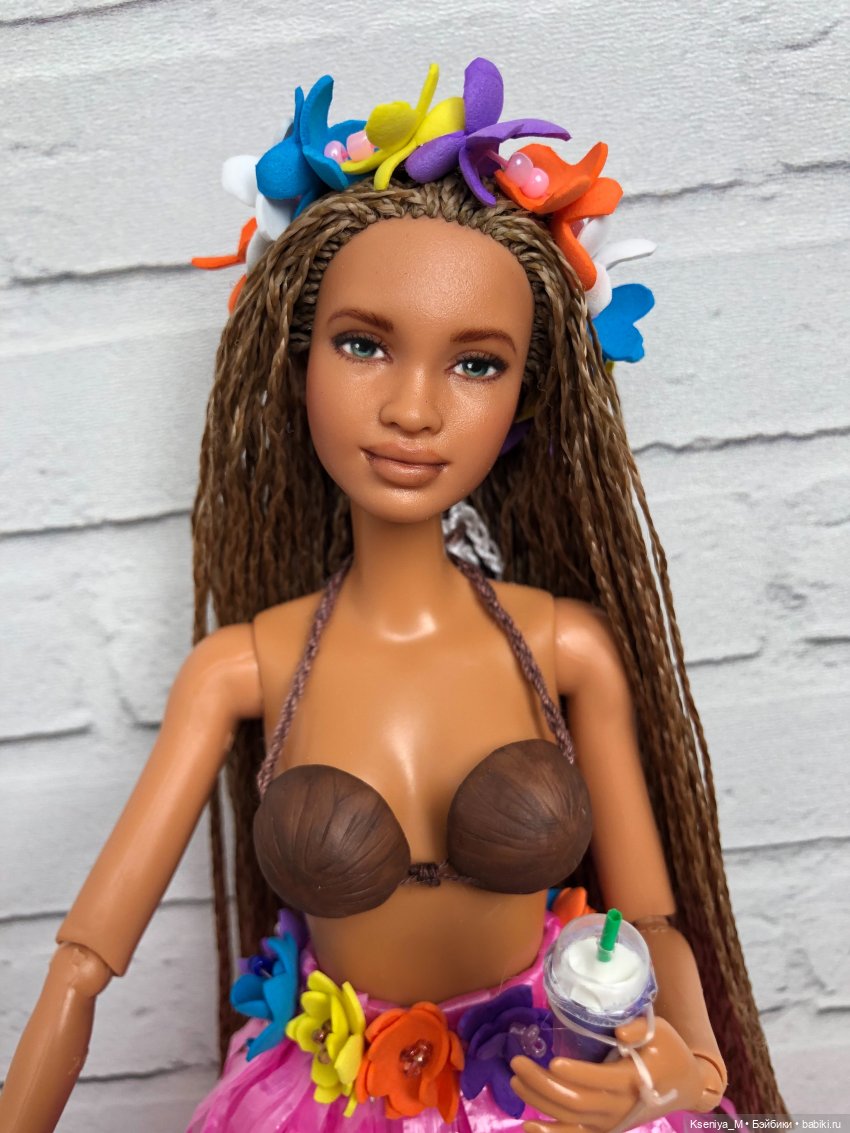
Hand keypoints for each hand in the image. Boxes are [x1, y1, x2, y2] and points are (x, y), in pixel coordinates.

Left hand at [510, 1016, 707, 1132]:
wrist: (684, 1085)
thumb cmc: (668, 1050)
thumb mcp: (658, 1031)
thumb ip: (638, 1028)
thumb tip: (620, 1030)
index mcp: (633, 1079)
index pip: (600, 1080)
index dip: (577, 1073)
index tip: (553, 1062)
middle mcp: (619, 1106)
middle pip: (576, 1101)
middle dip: (542, 1084)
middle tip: (516, 1063)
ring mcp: (610, 1121)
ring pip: (570, 1118)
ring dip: (539, 1101)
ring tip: (515, 1079)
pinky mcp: (605, 1128)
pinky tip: (528, 1125)